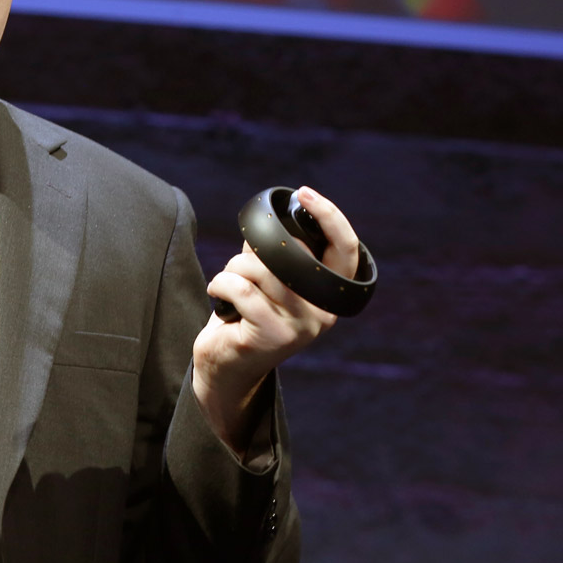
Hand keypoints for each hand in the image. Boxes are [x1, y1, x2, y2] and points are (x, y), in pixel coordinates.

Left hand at [192, 186, 359, 450]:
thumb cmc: (245, 319)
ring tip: (229, 289)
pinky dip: (220, 284)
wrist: (226, 368)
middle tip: (240, 270)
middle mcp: (322, 313)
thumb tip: (272, 220)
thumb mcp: (268, 283)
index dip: (331, 216)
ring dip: (232, 270)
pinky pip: (241, 288)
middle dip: (255, 252)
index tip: (306, 193)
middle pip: (288, 254)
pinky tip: (217, 295)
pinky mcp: (272, 335)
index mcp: (329, 296)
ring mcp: (300, 326)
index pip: (345, 248)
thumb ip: (275, 253)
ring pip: (259, 269)